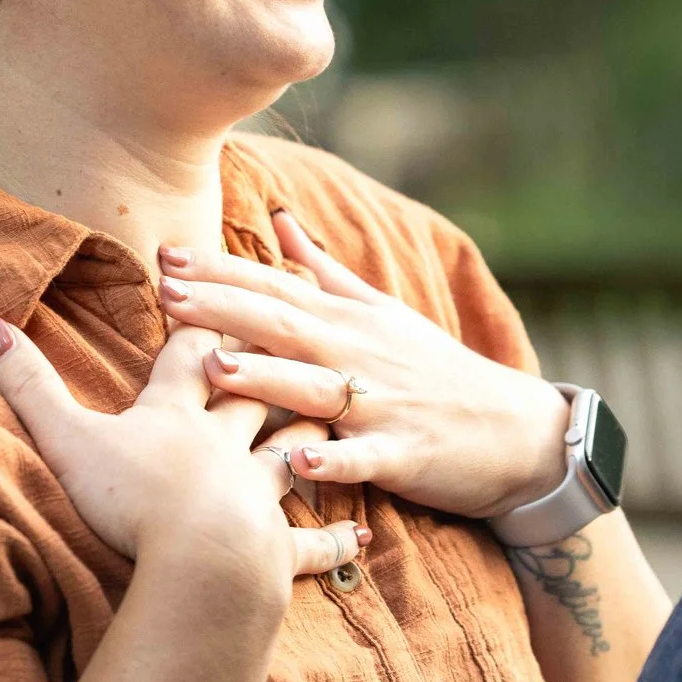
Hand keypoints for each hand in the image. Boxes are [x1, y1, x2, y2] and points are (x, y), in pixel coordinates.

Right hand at [0, 315, 364, 589]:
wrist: (201, 566)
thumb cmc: (133, 501)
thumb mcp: (67, 439)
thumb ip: (27, 385)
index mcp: (178, 413)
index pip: (195, 349)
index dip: (202, 316)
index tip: (214, 282)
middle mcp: (227, 442)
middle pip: (256, 388)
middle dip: (268, 360)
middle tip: (289, 329)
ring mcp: (259, 494)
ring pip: (292, 452)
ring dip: (308, 434)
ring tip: (327, 415)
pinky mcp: (277, 548)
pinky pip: (310, 542)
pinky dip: (332, 541)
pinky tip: (357, 539)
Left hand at [152, 211, 575, 520]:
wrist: (515, 429)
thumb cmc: (436, 370)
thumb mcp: (381, 312)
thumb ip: (324, 270)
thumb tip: (279, 220)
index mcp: (347, 321)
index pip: (275, 287)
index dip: (220, 272)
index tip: (165, 257)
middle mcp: (358, 354)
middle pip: (283, 326)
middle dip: (223, 308)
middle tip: (165, 294)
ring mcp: (381, 403)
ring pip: (314, 388)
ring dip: (266, 376)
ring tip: (215, 365)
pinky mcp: (403, 453)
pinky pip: (363, 457)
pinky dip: (333, 459)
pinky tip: (300, 462)